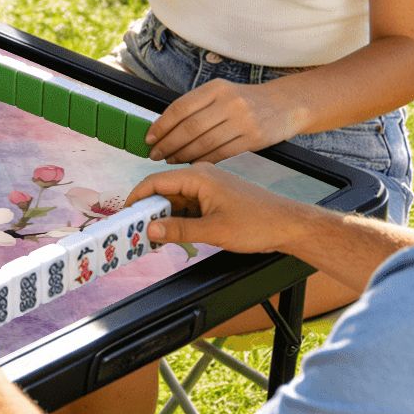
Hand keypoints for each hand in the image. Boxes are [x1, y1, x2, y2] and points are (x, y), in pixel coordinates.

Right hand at [125, 165, 310, 255]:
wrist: (289, 225)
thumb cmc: (256, 224)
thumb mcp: (213, 231)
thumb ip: (178, 230)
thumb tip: (149, 230)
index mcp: (198, 176)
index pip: (154, 181)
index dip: (136, 198)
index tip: (124, 216)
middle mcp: (200, 176)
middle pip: (162, 190)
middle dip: (148, 211)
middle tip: (135, 231)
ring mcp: (208, 186)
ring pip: (175, 200)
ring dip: (163, 217)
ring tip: (152, 237)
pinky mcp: (214, 197)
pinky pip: (187, 205)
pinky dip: (178, 219)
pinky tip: (173, 235)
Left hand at [146, 79, 300, 163]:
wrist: (286, 104)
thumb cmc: (245, 101)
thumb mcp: (221, 93)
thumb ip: (195, 107)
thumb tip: (161, 128)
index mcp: (216, 88)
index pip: (180, 108)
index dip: (161, 126)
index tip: (149, 139)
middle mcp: (229, 102)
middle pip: (190, 128)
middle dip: (168, 144)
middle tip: (155, 155)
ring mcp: (244, 121)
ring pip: (204, 143)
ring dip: (183, 155)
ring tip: (170, 160)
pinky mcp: (254, 139)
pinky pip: (222, 154)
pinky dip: (203, 161)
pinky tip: (192, 164)